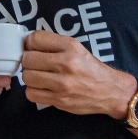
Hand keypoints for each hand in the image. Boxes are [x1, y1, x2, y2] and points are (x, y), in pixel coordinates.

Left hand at [20, 31, 136, 116]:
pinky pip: (31, 94)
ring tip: (38, 76)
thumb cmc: (91, 69)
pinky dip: (33, 91)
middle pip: (28, 59)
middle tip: (34, 64)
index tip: (31, 48)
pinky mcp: (59, 100)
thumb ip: (54, 44)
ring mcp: (62, 83)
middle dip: (28, 61)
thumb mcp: (77, 49)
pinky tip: (41, 88)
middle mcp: (66, 63)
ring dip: (29, 77)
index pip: (35, 39)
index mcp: (70, 46)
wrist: (110, 91)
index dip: (28, 43)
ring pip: (27, 77)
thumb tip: (28, 43)